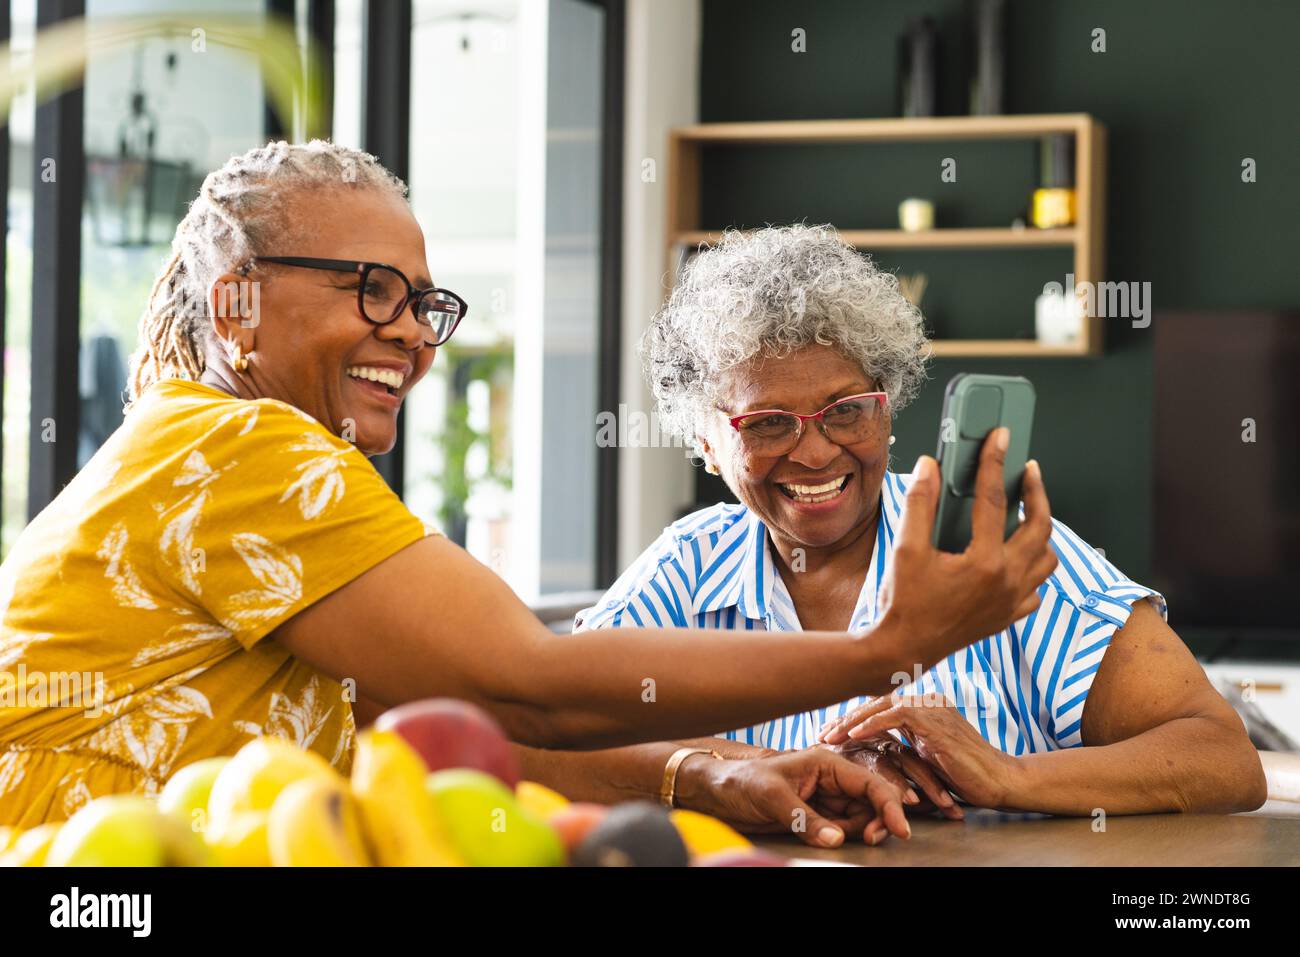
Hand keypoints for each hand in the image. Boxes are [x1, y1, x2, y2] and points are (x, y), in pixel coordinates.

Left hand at [675, 748, 911, 847]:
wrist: (716, 793)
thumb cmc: (740, 782)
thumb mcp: (771, 796)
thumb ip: (805, 818)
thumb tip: (836, 839)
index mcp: (825, 762)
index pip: (867, 782)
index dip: (888, 804)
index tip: (899, 829)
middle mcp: (830, 779)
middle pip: (870, 802)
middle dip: (876, 821)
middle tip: (869, 841)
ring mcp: (824, 799)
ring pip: (858, 818)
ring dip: (859, 831)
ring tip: (838, 838)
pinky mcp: (815, 816)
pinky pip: (841, 829)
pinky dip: (843, 837)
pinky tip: (832, 840)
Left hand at [819, 695, 1020, 809]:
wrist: (999, 781)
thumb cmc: (965, 775)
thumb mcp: (925, 756)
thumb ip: (904, 745)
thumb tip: (873, 749)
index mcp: (925, 707)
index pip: (880, 706)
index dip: (852, 719)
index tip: (829, 734)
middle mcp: (928, 701)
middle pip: (876, 701)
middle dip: (845, 718)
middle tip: (821, 734)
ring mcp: (933, 707)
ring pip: (882, 704)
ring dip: (852, 720)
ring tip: (830, 736)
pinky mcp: (936, 720)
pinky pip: (897, 714)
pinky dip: (873, 723)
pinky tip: (853, 736)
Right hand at [874, 429, 1057, 673]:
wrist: (904, 650)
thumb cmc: (903, 602)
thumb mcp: (905, 548)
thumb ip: (920, 503)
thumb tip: (930, 466)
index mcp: (984, 562)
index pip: (993, 499)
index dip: (995, 462)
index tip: (1001, 438)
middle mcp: (1007, 581)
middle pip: (1039, 526)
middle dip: (1036, 493)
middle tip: (1026, 471)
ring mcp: (1012, 601)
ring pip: (1047, 558)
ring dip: (1040, 531)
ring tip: (1025, 513)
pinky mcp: (1009, 616)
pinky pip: (1036, 587)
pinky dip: (1032, 568)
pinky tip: (1014, 558)